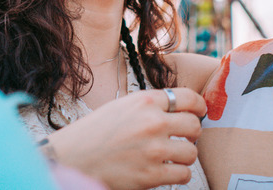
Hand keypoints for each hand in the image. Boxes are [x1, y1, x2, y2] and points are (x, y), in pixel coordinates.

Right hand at [44, 88, 205, 189]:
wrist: (72, 159)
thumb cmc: (94, 133)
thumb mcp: (122, 107)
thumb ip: (150, 106)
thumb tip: (180, 110)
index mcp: (145, 101)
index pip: (188, 97)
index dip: (200, 106)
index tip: (200, 112)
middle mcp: (152, 122)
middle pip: (194, 125)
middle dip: (193, 133)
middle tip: (185, 138)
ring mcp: (153, 149)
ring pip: (191, 152)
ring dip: (185, 156)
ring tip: (173, 157)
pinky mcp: (151, 175)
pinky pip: (183, 174)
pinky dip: (179, 174)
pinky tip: (167, 171)